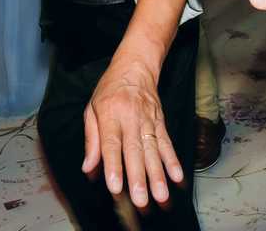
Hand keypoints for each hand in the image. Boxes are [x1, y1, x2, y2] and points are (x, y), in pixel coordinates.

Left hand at [82, 58, 181, 208]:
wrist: (135, 66)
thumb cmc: (110, 89)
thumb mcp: (91, 109)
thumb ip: (91, 140)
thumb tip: (88, 168)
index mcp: (109, 114)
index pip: (111, 144)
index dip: (113, 166)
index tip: (115, 186)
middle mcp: (130, 118)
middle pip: (135, 151)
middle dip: (138, 177)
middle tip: (140, 199)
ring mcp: (148, 120)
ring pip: (153, 150)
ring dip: (158, 174)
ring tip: (161, 195)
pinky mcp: (161, 122)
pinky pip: (167, 143)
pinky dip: (173, 160)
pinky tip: (177, 176)